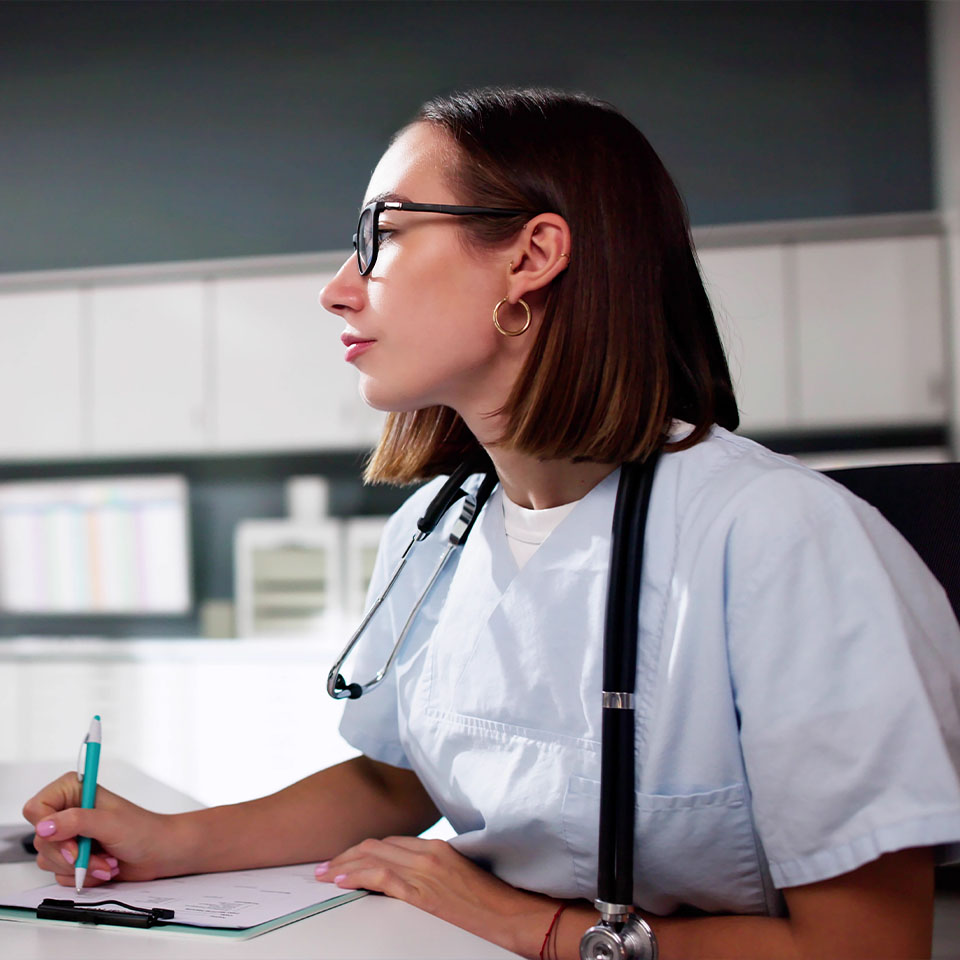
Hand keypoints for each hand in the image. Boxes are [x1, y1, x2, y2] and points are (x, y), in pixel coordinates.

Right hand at [22, 771, 178, 888]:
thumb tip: (45, 826)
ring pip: (48, 859)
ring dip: (80, 866)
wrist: (158, 853)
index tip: (71, 840)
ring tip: (106, 860)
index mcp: (74, 791)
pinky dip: (82, 875)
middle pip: (40, 839)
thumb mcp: (109, 823)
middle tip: (91, 853)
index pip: (37, 808)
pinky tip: (103, 867)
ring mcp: (69, 836)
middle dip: (70, 854)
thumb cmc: (142, 831)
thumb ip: (76, 822)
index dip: (48, 828)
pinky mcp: (72, 857)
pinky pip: (59, 874)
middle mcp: (67, 811)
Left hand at [315, 836, 554, 956]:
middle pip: (376, 845)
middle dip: (346, 854)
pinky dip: (356, 876)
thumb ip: (436, 869)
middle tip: (326, 865)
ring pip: (372, 857)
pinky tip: (340, 882)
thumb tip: (412, 877)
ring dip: (343, 865)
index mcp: (438, 847)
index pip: (391, 841)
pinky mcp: (422, 891)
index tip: (347, 857)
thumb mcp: (460, 874)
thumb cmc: (492, 900)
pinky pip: (380, 876)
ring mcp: (424, 870)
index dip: (364, 849)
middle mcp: (428, 852)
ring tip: (324, 874)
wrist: (513, 914)